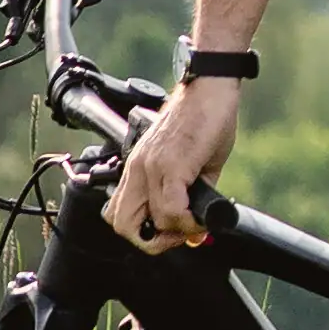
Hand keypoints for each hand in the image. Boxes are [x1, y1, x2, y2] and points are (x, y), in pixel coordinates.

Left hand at [117, 73, 240, 245]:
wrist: (210, 87)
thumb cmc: (204, 119)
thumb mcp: (196, 164)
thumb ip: (192, 200)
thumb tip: (197, 237)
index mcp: (138, 167)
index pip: (118, 214)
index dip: (142, 232)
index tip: (169, 232)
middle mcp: (139, 168)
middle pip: (121, 225)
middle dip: (150, 241)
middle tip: (177, 235)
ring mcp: (152, 167)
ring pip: (148, 223)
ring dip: (175, 232)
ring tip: (195, 222)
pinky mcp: (171, 164)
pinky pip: (171, 209)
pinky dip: (187, 221)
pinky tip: (201, 213)